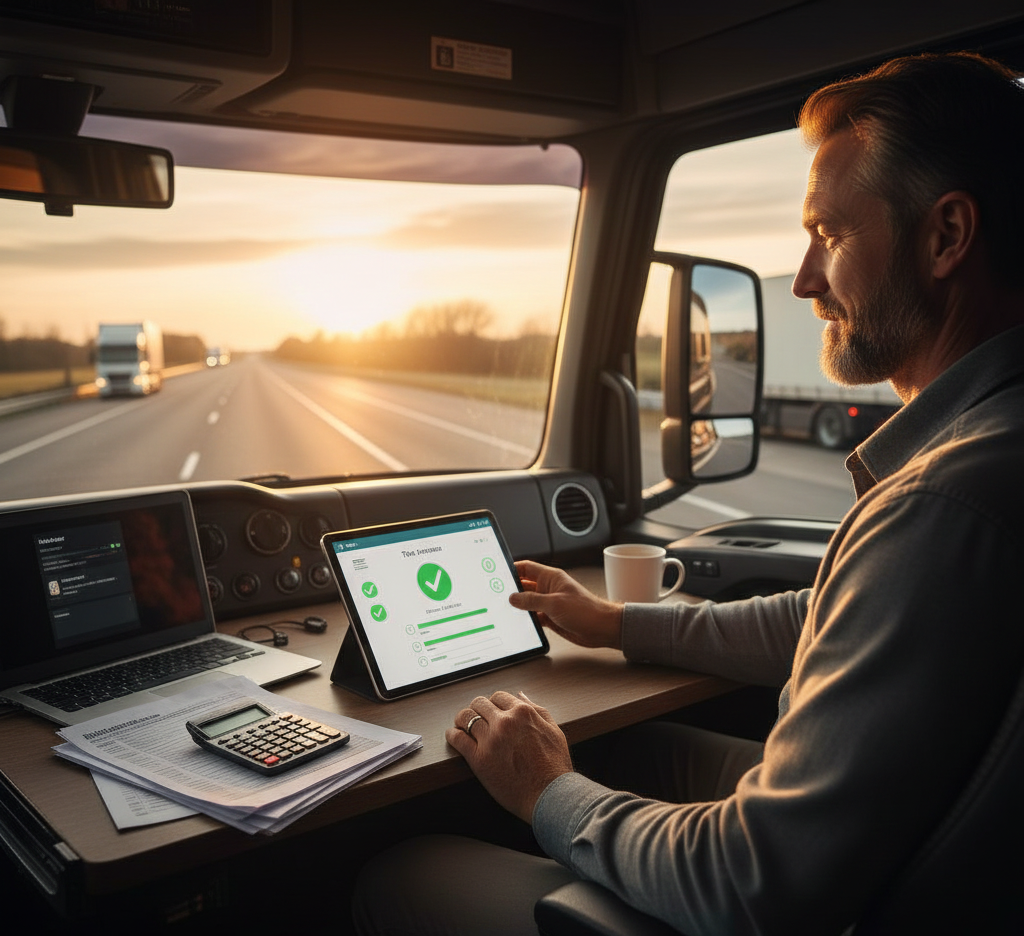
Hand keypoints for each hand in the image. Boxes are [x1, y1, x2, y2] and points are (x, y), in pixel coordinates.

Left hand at [445, 691, 572, 823]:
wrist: (550, 796)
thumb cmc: (555, 766)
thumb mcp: (553, 730)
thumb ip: (537, 710)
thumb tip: (520, 695)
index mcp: (523, 713)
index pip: (498, 697)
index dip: (493, 704)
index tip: (490, 712)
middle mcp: (505, 722)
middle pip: (479, 703)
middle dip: (477, 709)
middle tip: (475, 718)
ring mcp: (491, 739)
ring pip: (466, 717)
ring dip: (462, 719)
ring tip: (460, 725)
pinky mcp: (479, 759)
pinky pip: (458, 738)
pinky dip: (452, 735)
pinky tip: (453, 736)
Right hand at [510, 560, 622, 649]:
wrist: (602, 628)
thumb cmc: (586, 610)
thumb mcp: (554, 603)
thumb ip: (532, 600)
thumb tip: (514, 597)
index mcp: (551, 578)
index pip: (527, 567)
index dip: (513, 568)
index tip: (499, 572)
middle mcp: (549, 589)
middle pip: (524, 586)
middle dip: (512, 590)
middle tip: (497, 594)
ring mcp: (549, 604)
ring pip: (527, 603)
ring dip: (518, 607)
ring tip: (504, 609)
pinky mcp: (551, 617)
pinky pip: (533, 616)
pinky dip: (526, 619)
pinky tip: (519, 622)